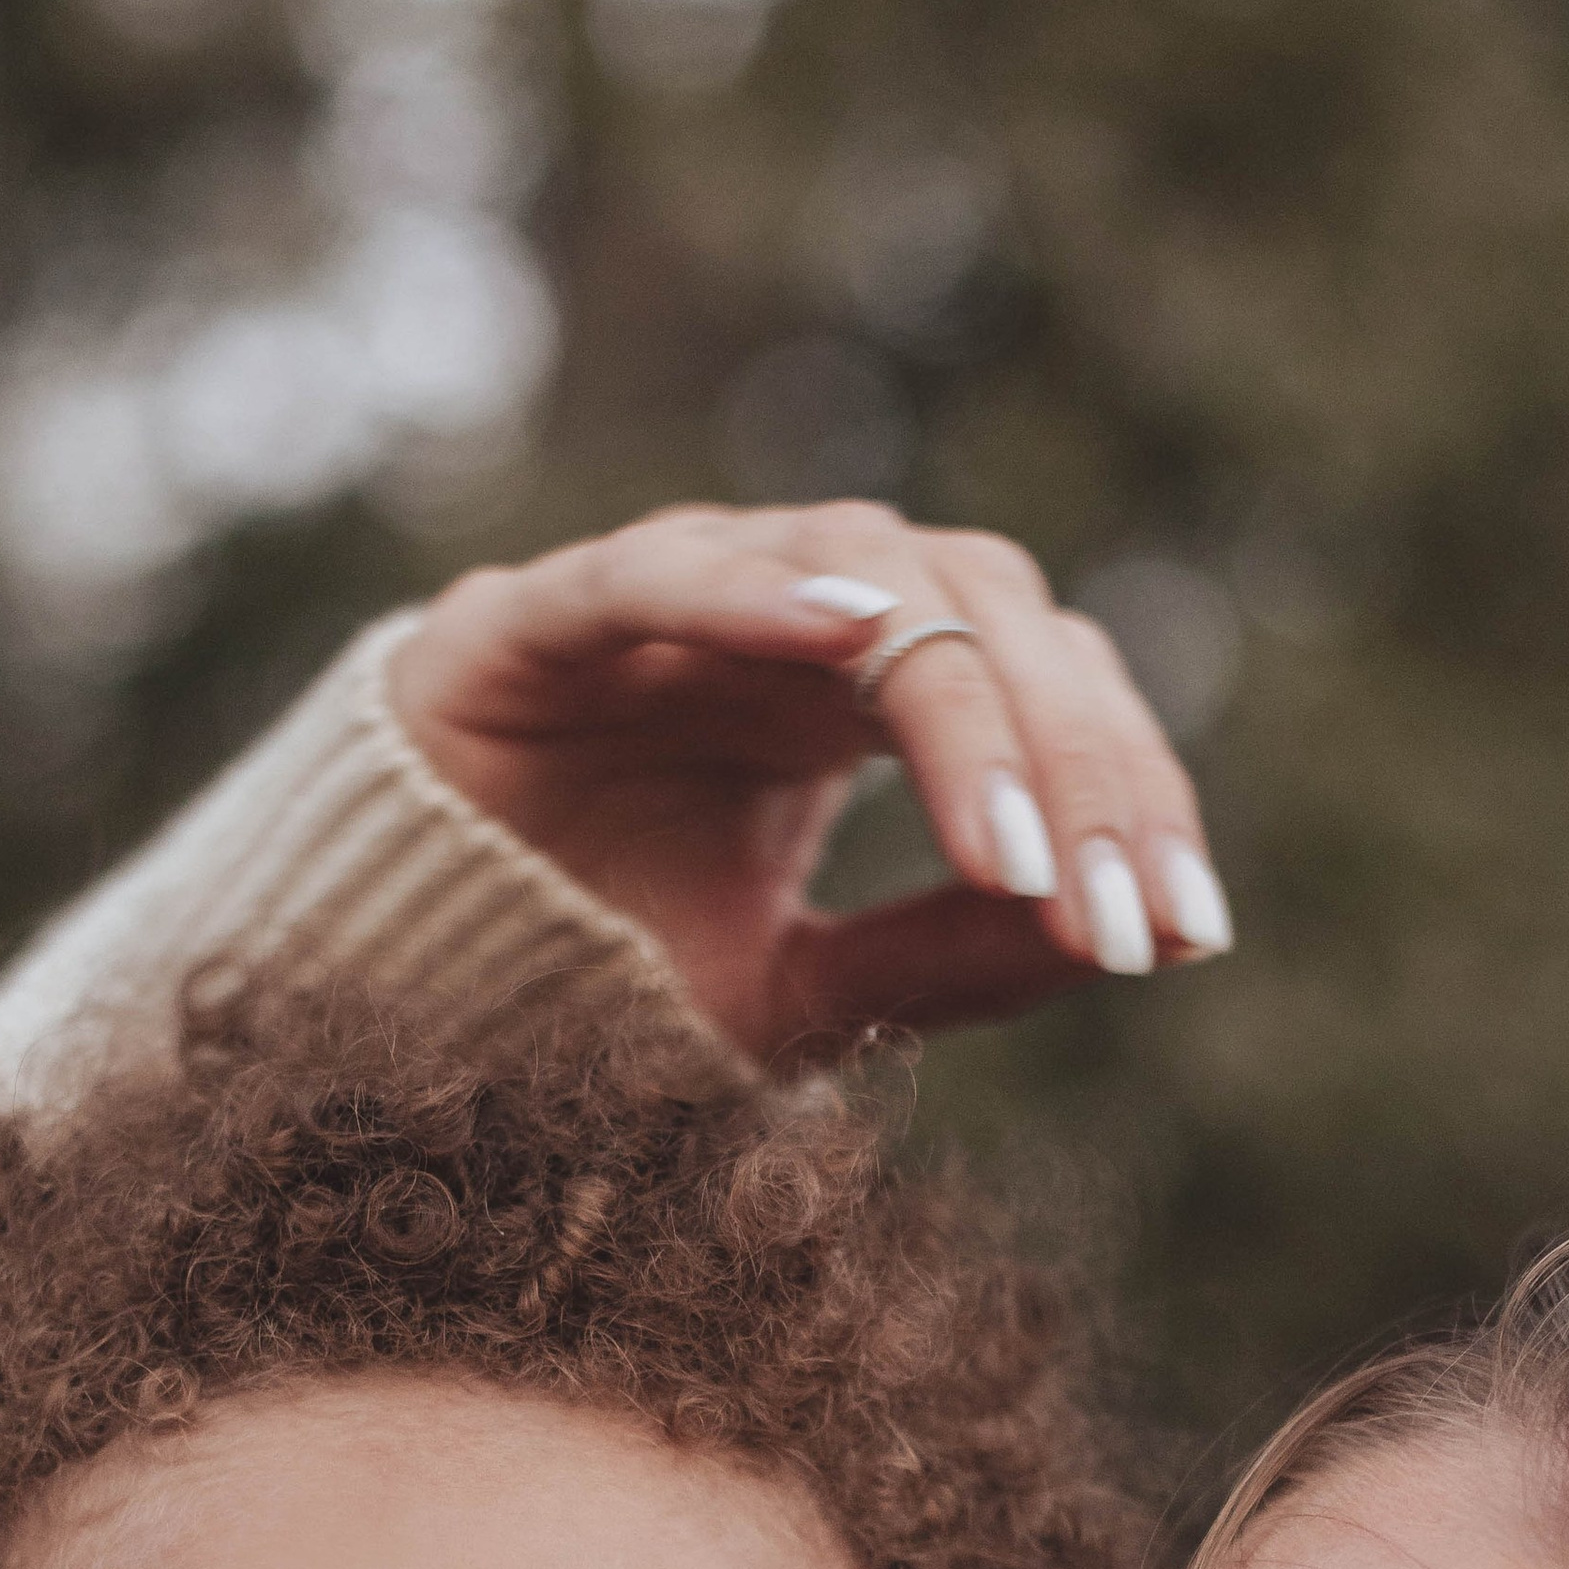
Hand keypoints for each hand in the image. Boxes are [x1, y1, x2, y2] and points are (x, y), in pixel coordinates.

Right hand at [386, 501, 1230, 1066]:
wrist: (384, 986)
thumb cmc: (590, 973)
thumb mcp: (799, 1001)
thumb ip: (945, 961)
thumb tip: (1130, 941)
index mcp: (868, 696)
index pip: (1051, 699)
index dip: (1132, 805)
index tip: (1185, 937)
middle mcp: (793, 617)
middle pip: (996, 623)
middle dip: (1079, 772)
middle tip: (1120, 917)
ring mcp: (673, 598)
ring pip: (870, 574)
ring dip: (965, 710)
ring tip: (1016, 853)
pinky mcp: (538, 616)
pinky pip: (661, 568)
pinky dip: (755, 583)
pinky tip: (852, 633)